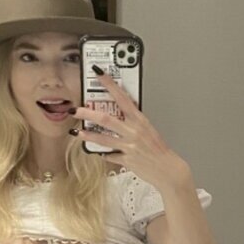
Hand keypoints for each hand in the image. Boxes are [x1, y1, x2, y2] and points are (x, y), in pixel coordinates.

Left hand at [70, 68, 189, 188]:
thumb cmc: (159, 149)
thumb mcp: (148, 129)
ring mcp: (129, 146)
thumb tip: (119, 114)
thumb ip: (133, 122)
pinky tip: (99, 152)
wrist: (169, 170)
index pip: (122, 97)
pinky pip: (110, 155)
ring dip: (88, 135)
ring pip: (103, 139)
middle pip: (106, 119)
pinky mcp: (126, 160)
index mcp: (140, 120)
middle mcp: (134, 132)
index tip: (99, 74)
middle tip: (75, 110)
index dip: (109, 84)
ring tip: (76, 132)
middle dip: (87, 114)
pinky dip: (104, 154)